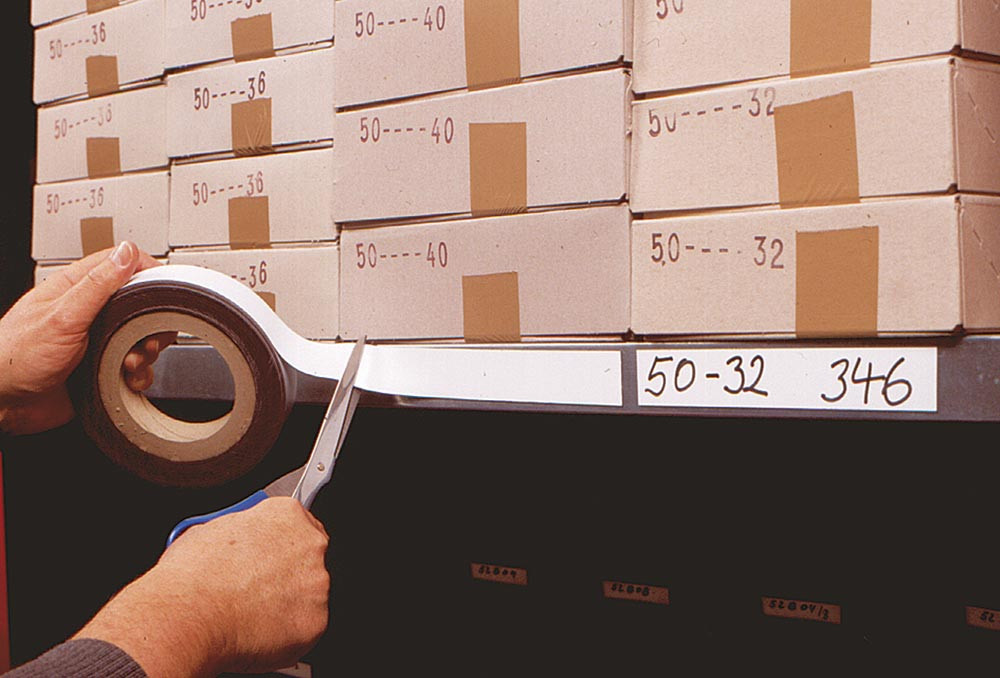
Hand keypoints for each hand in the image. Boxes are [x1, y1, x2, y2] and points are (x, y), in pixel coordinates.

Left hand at [0, 242, 165, 434]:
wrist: (4, 404)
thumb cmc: (15, 357)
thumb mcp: (62, 316)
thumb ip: (97, 284)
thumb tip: (126, 252)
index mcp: (75, 290)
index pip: (119, 264)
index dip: (146, 271)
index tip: (165, 285)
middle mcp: (88, 313)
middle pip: (139, 304)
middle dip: (150, 322)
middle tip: (146, 335)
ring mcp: (96, 341)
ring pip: (140, 337)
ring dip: (145, 352)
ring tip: (129, 361)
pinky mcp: (101, 367)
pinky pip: (134, 367)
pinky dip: (137, 375)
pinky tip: (125, 378)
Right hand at [74, 497, 330, 676]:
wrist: (188, 615)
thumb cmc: (193, 574)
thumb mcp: (211, 529)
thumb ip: (242, 529)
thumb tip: (240, 540)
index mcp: (287, 515)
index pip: (299, 525)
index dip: (282, 545)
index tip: (271, 557)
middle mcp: (310, 545)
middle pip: (308, 559)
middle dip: (288, 574)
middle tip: (257, 589)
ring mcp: (317, 584)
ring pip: (308, 595)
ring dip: (287, 603)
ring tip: (250, 612)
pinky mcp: (316, 620)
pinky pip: (305, 626)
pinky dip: (286, 632)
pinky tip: (258, 630)